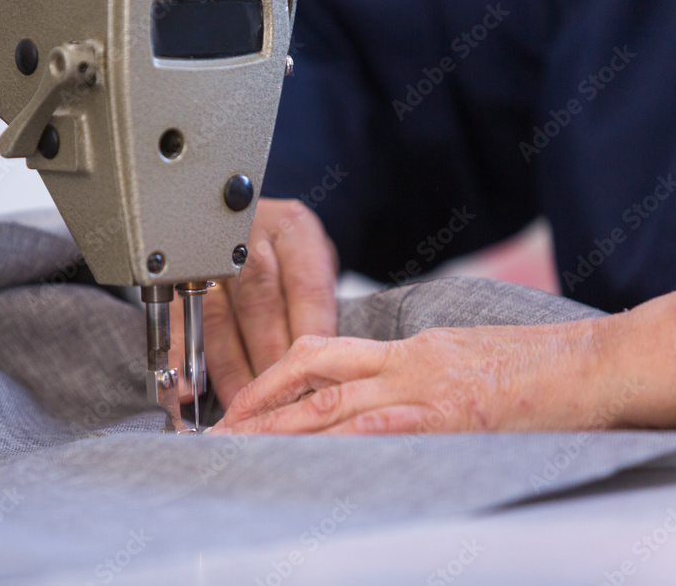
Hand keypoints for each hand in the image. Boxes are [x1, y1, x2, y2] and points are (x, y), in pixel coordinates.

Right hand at [170, 198, 338, 407]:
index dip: (310, 339)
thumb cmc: (285, 256)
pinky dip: (184, 360)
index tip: (317, 378)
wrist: (243, 230)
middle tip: (281, 404)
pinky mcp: (179, 278)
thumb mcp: (311, 266)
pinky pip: (181, 324)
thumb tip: (325, 368)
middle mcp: (249, 237)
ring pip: (221, 318)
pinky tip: (190, 387)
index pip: (306, 287)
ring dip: (230, 370)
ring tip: (242, 407)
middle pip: (261, 305)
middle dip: (270, 362)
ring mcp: (209, 255)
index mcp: (292, 230)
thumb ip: (316, 306)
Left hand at [210, 318, 635, 434]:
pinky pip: (381, 425)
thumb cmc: (531, 369)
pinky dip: (338, 439)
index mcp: (405, 351)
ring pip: (333, 401)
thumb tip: (367, 402)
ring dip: (280, 427)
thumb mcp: (457, 361)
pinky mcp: (448, 416)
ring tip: (241, 448)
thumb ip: (408, 376)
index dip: (273, 380)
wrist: (589, 367)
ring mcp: (424, 388)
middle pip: (311, 375)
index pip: (321, 355)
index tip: (242, 404)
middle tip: (220, 432)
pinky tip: (309, 456)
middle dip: (258, 405)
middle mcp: (405, 364)